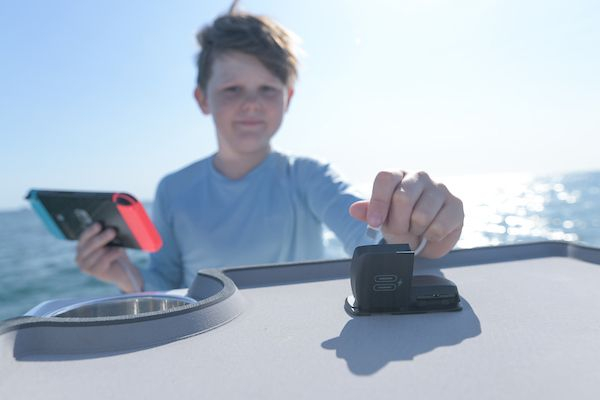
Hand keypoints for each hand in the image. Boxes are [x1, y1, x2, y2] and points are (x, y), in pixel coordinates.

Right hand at [75, 223, 142, 291]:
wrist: (122, 271)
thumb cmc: (114, 253)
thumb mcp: (109, 243)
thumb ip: (105, 236)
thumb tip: (109, 227)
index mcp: (81, 247)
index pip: (84, 236)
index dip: (91, 230)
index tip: (99, 224)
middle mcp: (79, 257)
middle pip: (91, 244)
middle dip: (102, 237)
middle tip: (112, 231)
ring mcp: (85, 266)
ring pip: (98, 251)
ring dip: (110, 247)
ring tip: (119, 244)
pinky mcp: (94, 272)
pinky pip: (104, 259)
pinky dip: (113, 254)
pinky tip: (119, 251)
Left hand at [349, 171, 463, 257]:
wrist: (425, 233)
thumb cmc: (401, 219)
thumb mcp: (381, 218)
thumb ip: (368, 212)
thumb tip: (354, 209)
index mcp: (398, 176)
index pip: (385, 179)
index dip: (378, 202)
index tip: (375, 223)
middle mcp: (419, 177)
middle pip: (403, 198)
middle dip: (398, 223)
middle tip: (400, 230)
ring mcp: (440, 189)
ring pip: (422, 215)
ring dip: (415, 231)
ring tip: (416, 230)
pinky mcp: (456, 205)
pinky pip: (439, 226)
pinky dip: (431, 236)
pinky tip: (430, 233)